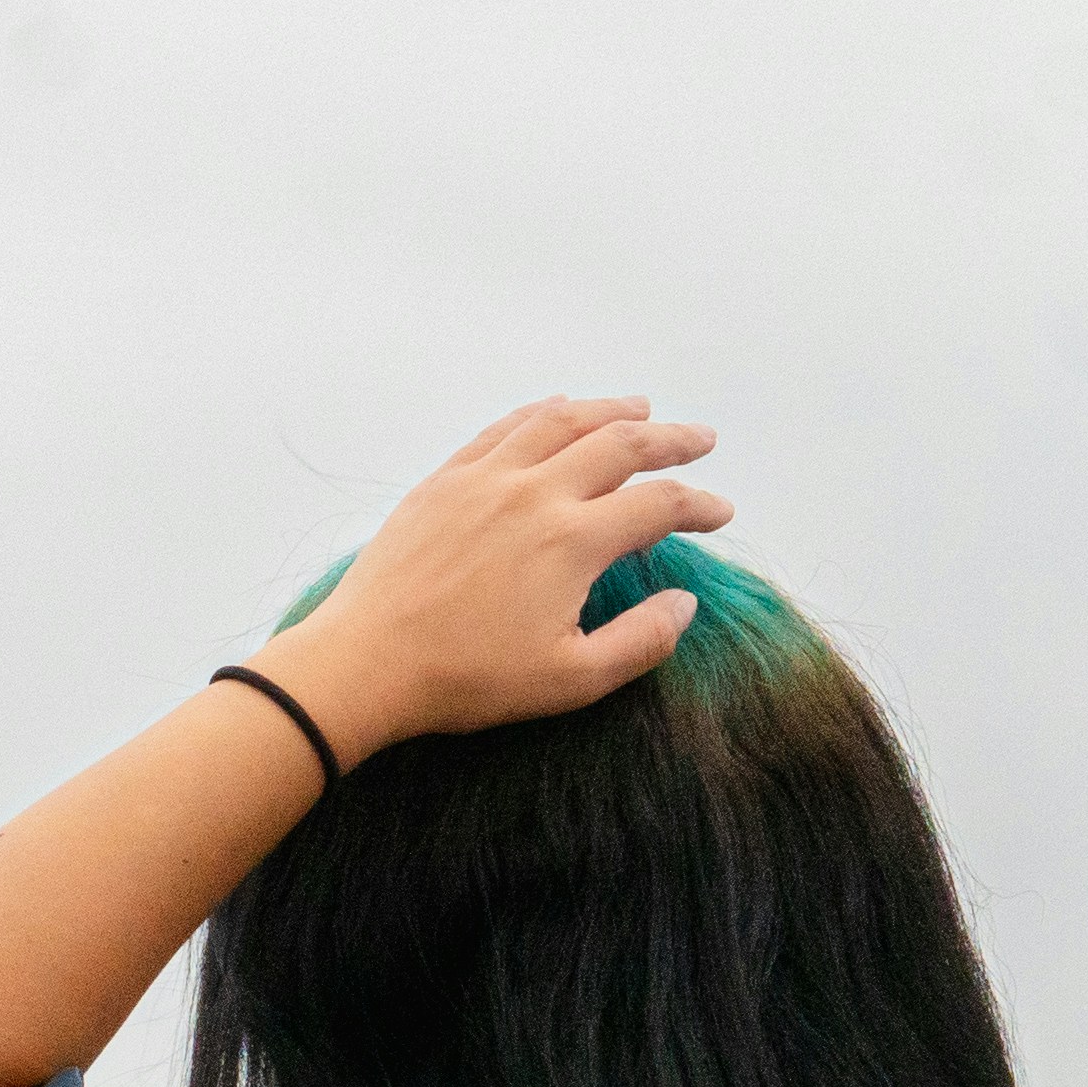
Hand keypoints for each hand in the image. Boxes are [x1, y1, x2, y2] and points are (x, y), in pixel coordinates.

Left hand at [255, 398, 730, 761]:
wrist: (366, 663)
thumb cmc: (467, 680)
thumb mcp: (569, 680)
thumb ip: (640, 641)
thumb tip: (684, 603)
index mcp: (573, 542)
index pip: (658, 504)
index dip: (699, 505)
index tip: (720, 513)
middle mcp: (535, 493)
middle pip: (619, 445)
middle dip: (670, 439)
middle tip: (701, 438)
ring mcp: (485, 479)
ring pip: (561, 421)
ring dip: (609, 409)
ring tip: (641, 406)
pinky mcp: (443, 481)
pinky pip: (503, 428)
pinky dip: (541, 412)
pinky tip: (557, 407)